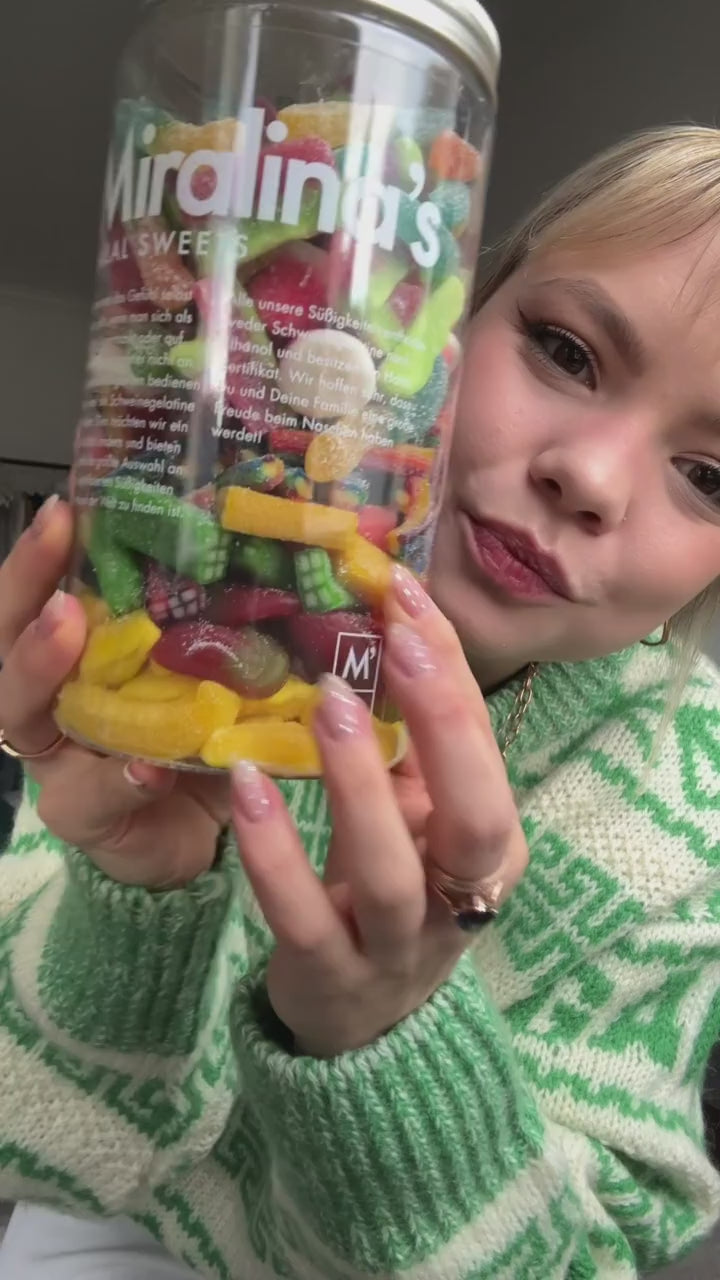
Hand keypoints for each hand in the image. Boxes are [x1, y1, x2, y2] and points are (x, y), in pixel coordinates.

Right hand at [0, 498, 229, 886]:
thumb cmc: (201, 737)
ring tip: (69, 628)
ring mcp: (56, 758)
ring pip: (23, 711)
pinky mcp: (81, 815)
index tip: (64, 509)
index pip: (39, 594)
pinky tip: (146, 765)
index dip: (38, 556)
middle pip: (7, 642)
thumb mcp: (208, 673)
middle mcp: (51, 699)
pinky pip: (89, 795)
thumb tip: (277, 550)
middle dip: (27, 597)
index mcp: (78, 655)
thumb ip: (217, 626)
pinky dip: (120, 778)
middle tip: (63, 570)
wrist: (205, 831)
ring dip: (45, 667)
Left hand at [231, 568, 528, 1057]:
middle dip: (444, 724)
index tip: (405, 593)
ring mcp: (398, 945)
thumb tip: (384, 626)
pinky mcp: (331, 978)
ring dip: (359, 785)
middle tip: (394, 640)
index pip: (486, 749)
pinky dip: (276, 852)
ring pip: (394, 873)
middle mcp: (461, 896)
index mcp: (492, 844)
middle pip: (478, 817)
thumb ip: (412, 743)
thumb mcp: (416, 819)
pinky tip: (245, 784)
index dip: (451, 672)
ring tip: (327, 705)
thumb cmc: (396, 890)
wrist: (367, 1024)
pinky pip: (305, 917)